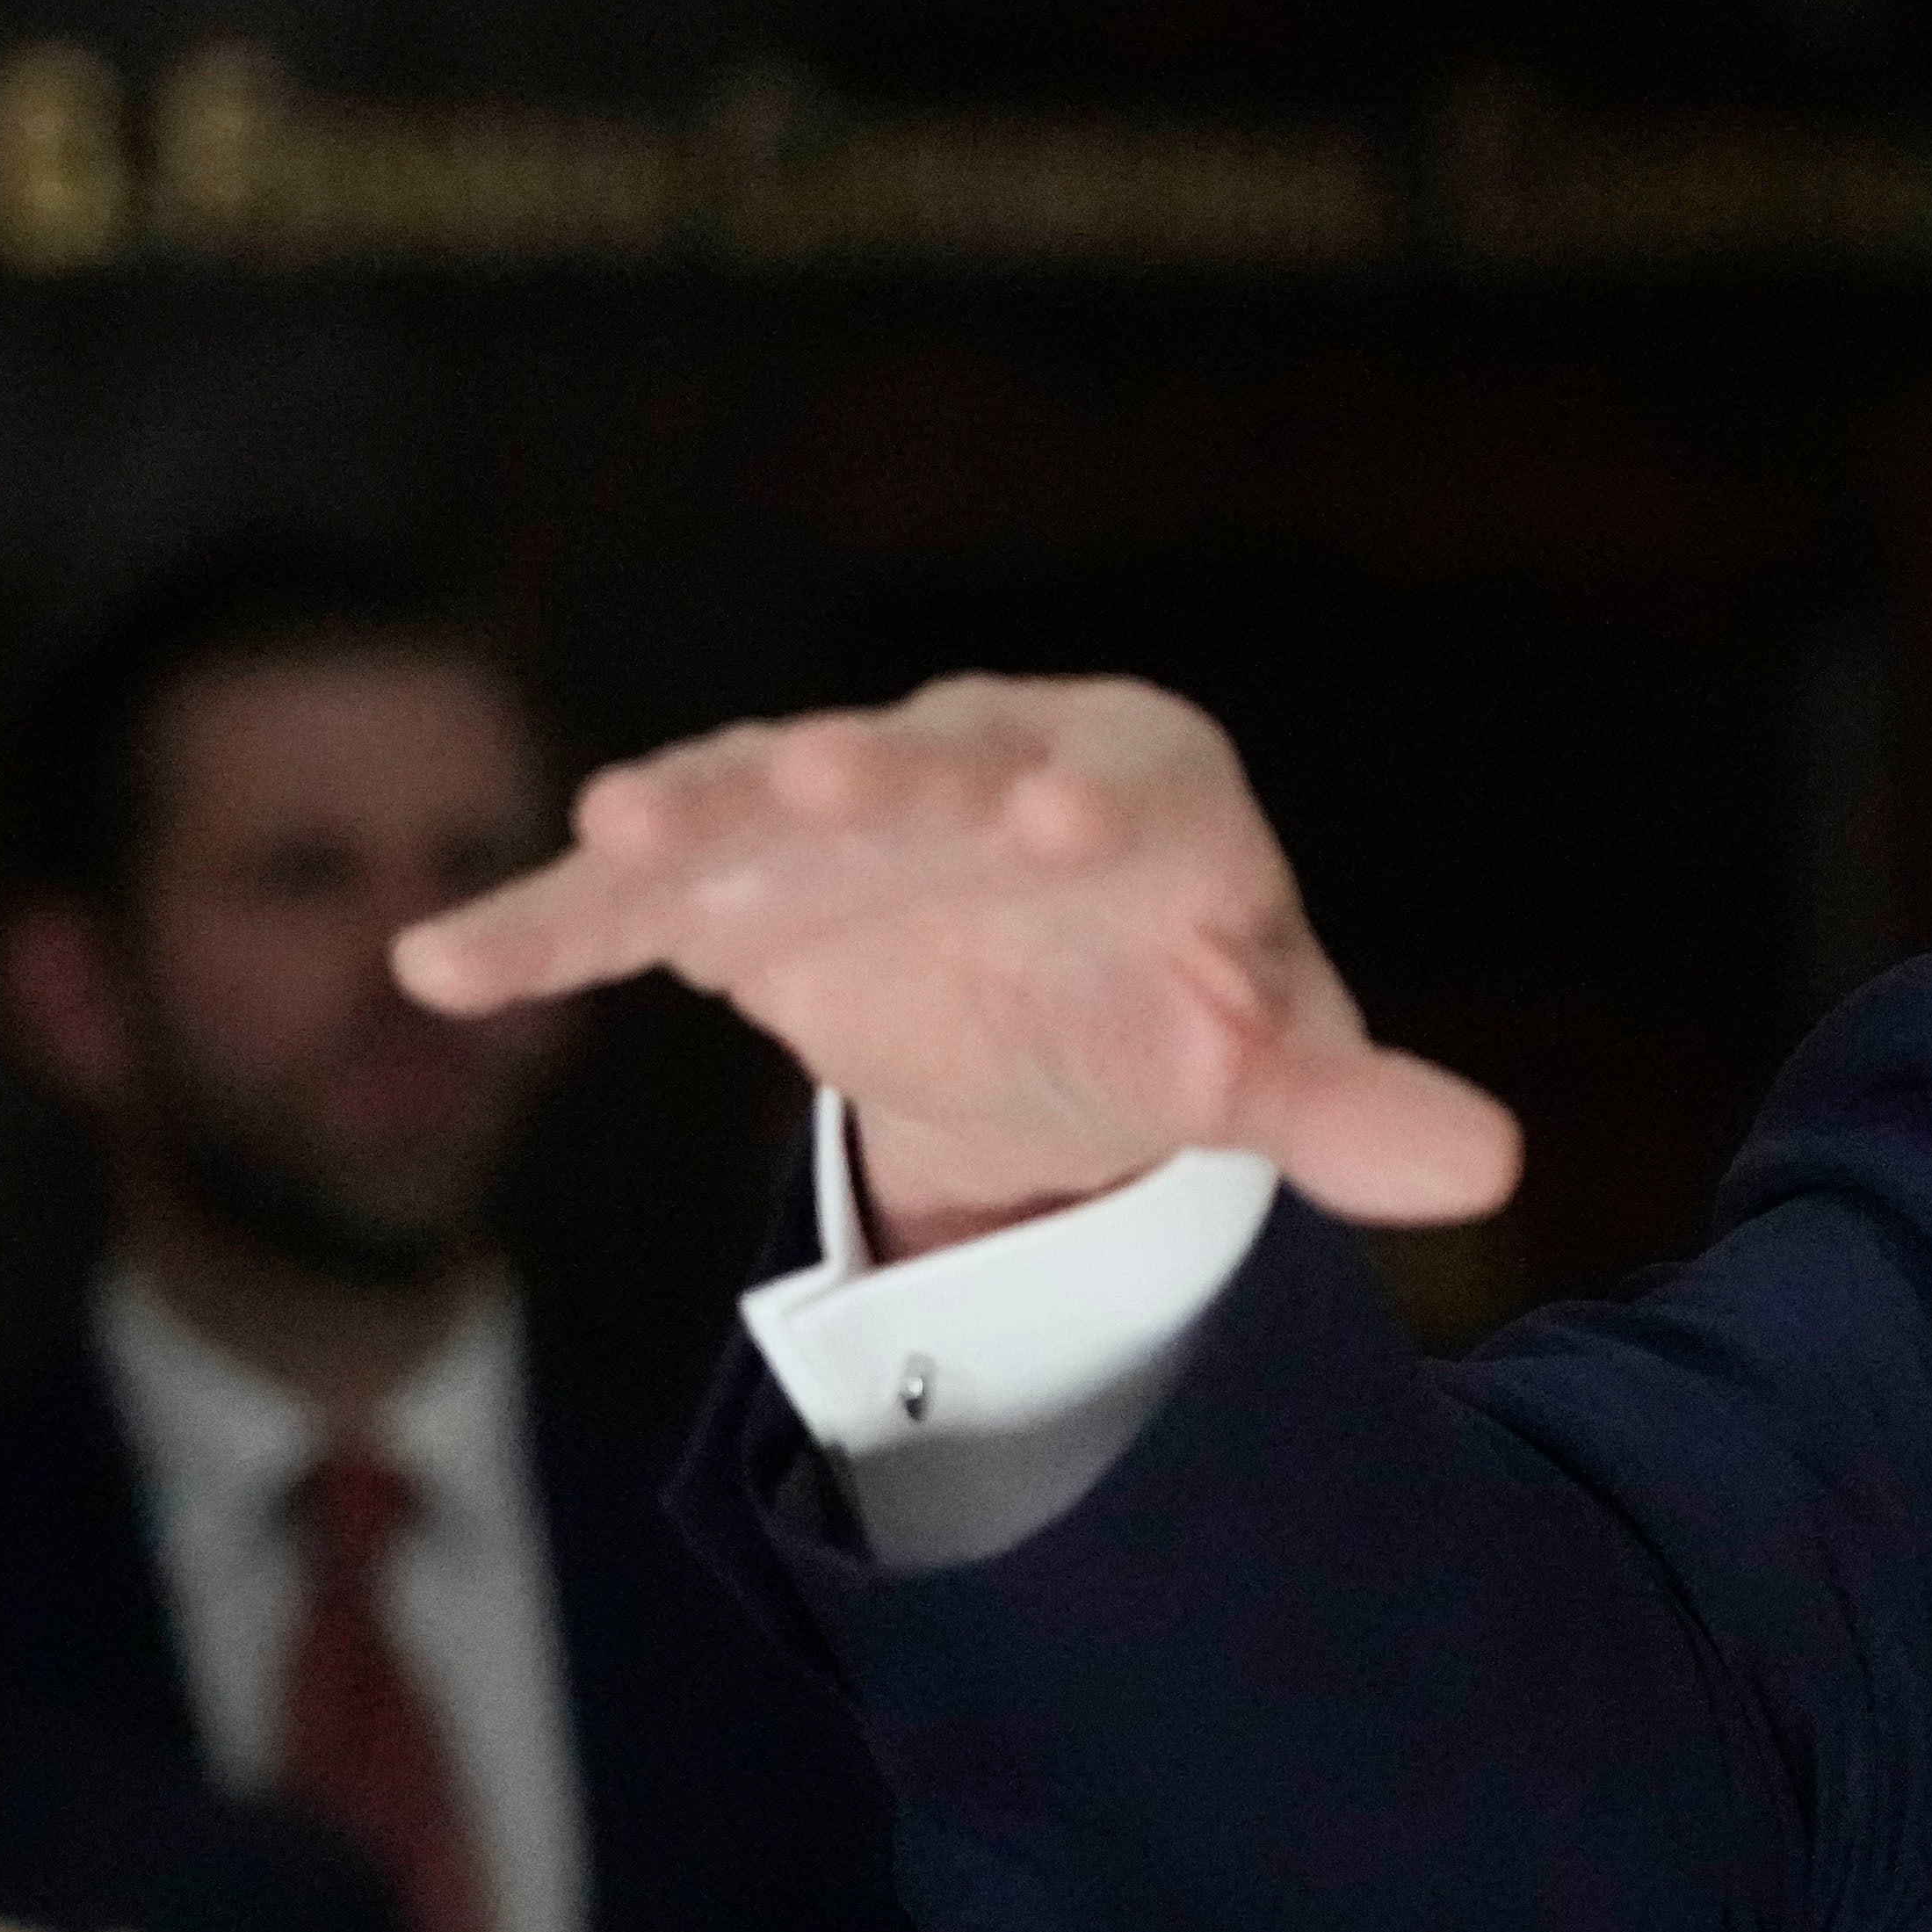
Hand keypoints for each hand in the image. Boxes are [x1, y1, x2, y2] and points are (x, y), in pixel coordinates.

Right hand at [389, 675, 1517, 1254]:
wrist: (1056, 995)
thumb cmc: (1183, 995)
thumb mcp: (1266, 1059)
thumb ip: (1353, 1108)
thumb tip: (1490, 1170)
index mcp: (1126, 779)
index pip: (1101, 777)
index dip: (1066, 796)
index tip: (1036, 820)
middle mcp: (966, 761)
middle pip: (906, 764)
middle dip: (855, 776)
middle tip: (806, 784)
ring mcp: (829, 819)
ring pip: (747, 801)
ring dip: (684, 813)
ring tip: (612, 824)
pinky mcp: (726, 892)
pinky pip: (625, 906)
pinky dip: (542, 928)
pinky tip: (441, 967)